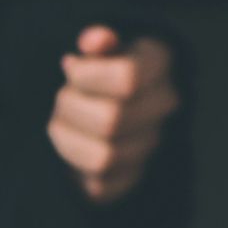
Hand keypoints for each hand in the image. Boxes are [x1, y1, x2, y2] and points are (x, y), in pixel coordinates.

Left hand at [47, 25, 180, 204]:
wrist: (112, 102)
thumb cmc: (98, 68)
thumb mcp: (97, 46)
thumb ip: (96, 40)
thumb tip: (95, 41)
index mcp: (158, 62)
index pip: (127, 79)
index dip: (86, 77)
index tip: (71, 68)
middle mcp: (165, 104)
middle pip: (111, 121)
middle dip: (71, 108)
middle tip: (63, 97)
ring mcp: (152, 143)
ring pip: (103, 157)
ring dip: (68, 138)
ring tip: (62, 120)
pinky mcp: (132, 177)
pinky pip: (98, 186)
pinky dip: (75, 165)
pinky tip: (73, 142)